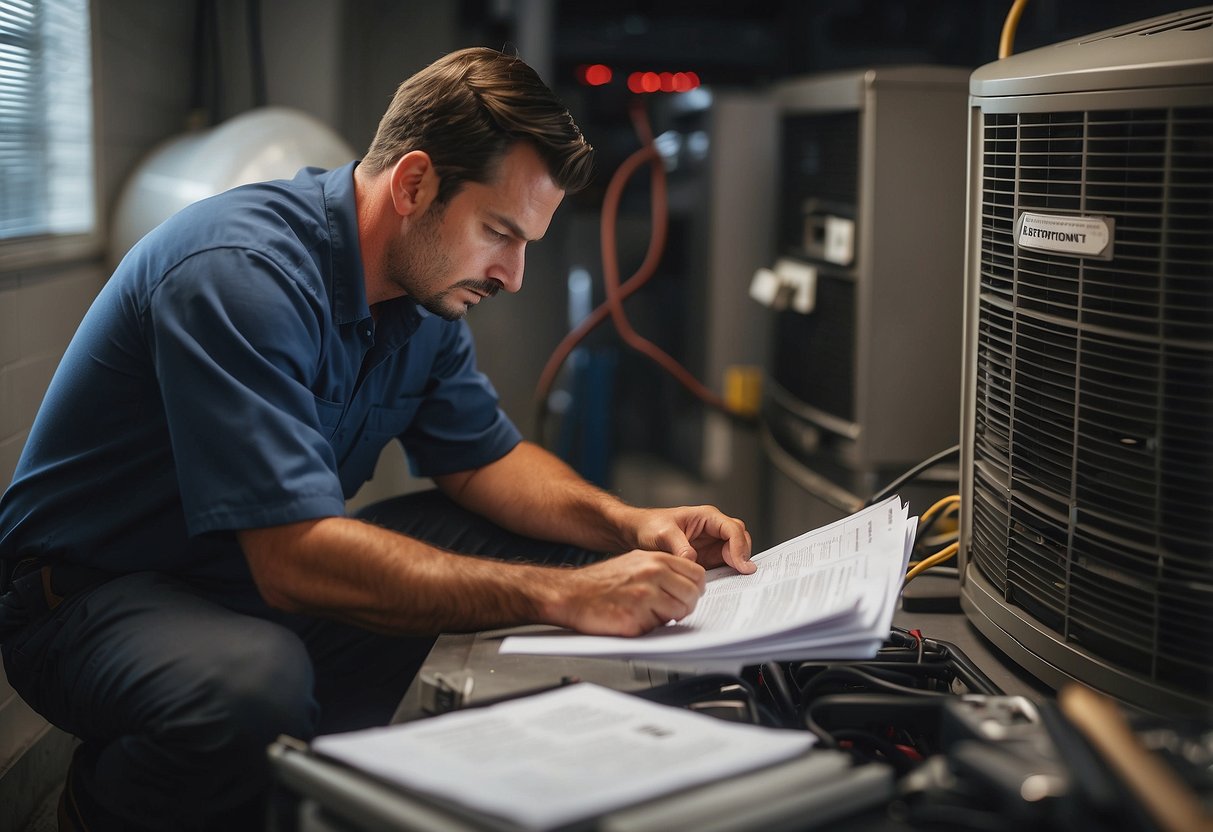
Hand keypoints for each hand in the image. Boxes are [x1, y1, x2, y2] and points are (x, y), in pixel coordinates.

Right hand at [545, 550, 706, 636]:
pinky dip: (649, 627)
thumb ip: (662, 569)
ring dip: (668, 617)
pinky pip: (658, 627)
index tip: (688, 594)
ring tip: (648, 614)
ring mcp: (645, 596)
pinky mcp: (635, 617)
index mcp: (655, 559)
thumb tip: (687, 584)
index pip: (696, 573)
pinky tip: (633, 618)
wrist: (572, 593)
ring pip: (679, 612)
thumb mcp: (635, 562)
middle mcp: (653, 574)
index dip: (695, 588)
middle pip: (692, 594)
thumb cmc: (602, 581)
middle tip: (670, 609)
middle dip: (685, 606)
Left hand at [631, 506, 754, 573]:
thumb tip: (695, 563)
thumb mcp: (663, 535)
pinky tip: (724, 584)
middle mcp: (713, 529)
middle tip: (740, 574)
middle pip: (741, 540)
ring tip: (734, 581)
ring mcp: (712, 544)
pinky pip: (724, 566)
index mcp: (707, 517)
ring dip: (737, 566)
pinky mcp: (708, 558)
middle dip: (742, 556)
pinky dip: (728, 574)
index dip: (739, 547)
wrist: (636, 533)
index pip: (733, 529)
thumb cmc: (649, 526)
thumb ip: (680, 548)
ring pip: (736, 554)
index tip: (739, 565)